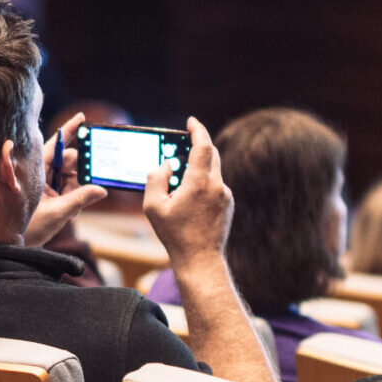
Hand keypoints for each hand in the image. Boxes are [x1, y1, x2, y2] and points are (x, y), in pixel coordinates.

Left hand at [24, 113, 107, 247]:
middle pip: (68, 162)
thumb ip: (80, 200)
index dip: (69, 131)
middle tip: (91, 185)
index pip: (55, 145)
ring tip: (72, 211)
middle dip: (80, 174)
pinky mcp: (50, 194)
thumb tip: (101, 189)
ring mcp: (46, 184)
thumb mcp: (56, 213)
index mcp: (36, 170)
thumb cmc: (27, 228)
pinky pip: (69, 190)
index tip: (82, 118)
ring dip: (77, 192)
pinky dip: (73, 200)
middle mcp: (41, 173)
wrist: (15, 245)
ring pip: (71, 178)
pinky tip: (69, 215)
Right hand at [143, 117, 230, 266]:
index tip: (191, 121)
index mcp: (199, 183)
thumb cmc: (175, 235)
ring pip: (213, 170)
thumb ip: (156, 178)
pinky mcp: (229, 204)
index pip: (203, 145)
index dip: (197, 129)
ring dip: (197, 168)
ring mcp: (226, 195)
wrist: (200, 260)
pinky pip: (215, 184)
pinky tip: (189, 200)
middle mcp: (217, 185)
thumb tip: (166, 165)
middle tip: (181, 146)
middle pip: (211, 154)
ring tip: (179, 183)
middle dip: (197, 146)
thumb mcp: (153, 207)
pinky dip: (203, 183)